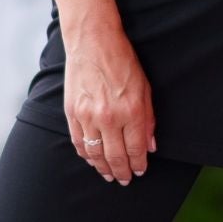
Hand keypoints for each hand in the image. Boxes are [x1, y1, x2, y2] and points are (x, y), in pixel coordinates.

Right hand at [63, 13, 156, 184]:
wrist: (93, 42)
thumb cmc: (122, 62)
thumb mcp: (145, 89)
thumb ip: (148, 120)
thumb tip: (150, 146)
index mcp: (131, 111)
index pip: (136, 150)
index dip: (138, 165)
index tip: (140, 171)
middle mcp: (109, 117)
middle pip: (115, 157)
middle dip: (122, 172)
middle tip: (125, 180)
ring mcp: (88, 116)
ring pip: (95, 154)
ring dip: (102, 168)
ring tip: (108, 175)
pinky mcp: (72, 112)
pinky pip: (78, 142)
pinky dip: (86, 155)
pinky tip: (92, 159)